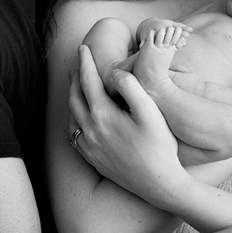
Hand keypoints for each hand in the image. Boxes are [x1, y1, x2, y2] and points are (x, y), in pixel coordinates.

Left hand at [68, 45, 185, 205]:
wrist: (159, 185)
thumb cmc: (160, 147)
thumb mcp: (151, 112)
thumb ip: (132, 87)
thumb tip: (116, 72)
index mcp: (103, 115)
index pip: (88, 80)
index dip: (85, 62)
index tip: (83, 47)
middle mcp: (90, 131)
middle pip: (75, 97)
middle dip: (75, 76)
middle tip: (78, 61)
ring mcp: (89, 147)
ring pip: (71, 116)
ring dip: (72, 97)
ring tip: (77, 85)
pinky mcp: (92, 159)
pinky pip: (73, 136)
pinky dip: (72, 120)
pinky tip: (77, 118)